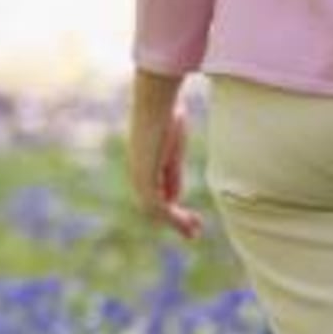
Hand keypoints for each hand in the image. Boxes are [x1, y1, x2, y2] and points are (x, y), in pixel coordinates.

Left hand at [129, 99, 203, 241]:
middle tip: (194, 233)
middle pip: (151, 205)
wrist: (155, 100)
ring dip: (175, 223)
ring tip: (195, 231)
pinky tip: (189, 221)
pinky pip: (157, 204)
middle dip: (174, 221)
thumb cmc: (167, 112)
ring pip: (153, 208)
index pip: (156, 193)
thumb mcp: (175, 142)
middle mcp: (137, 170)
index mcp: (145, 161)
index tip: (194, 219)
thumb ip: (174, 163)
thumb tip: (180, 181)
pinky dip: (173, 217)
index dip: (174, 209)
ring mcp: (138, 174)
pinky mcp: (143, 175)